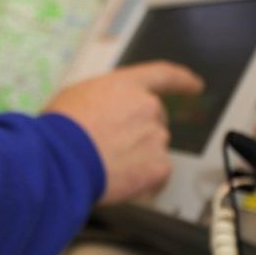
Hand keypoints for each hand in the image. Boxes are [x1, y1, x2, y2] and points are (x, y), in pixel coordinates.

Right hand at [43, 61, 202, 205]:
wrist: (60, 159)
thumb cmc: (61, 127)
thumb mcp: (76, 95)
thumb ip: (103, 98)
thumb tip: (104, 111)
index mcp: (127, 85)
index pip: (164, 75)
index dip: (182, 80)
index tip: (195, 86)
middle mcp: (148, 107)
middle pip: (155, 119)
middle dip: (140, 131)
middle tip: (113, 145)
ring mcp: (156, 138)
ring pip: (154, 147)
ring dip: (138, 155)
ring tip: (108, 164)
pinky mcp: (159, 168)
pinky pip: (156, 173)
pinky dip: (142, 178)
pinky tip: (119, 178)